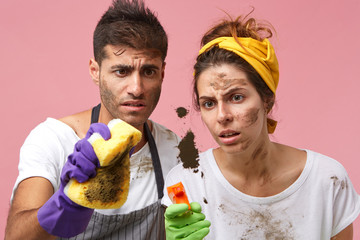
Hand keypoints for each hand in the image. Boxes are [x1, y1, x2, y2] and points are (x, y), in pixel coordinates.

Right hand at [37, 123, 110, 237]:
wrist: (85, 197)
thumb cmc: (101, 177)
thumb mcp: (113, 163)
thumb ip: (121, 152)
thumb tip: (133, 142)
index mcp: (94, 145)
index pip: (95, 129)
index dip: (101, 130)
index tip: (108, 136)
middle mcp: (82, 150)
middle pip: (84, 143)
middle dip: (93, 151)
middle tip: (100, 162)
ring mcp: (74, 161)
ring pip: (77, 155)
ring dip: (86, 164)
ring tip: (93, 172)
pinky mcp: (67, 172)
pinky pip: (70, 169)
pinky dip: (78, 173)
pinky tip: (85, 178)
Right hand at [165, 202, 210, 239]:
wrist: (179, 237)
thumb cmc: (182, 224)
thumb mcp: (183, 214)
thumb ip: (191, 207)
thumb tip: (197, 208)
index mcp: (169, 217)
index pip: (171, 211)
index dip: (178, 208)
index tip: (186, 206)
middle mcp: (170, 226)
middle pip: (186, 219)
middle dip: (198, 216)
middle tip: (202, 216)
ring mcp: (175, 236)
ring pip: (192, 228)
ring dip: (202, 224)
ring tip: (206, 223)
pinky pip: (194, 237)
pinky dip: (202, 232)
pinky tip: (205, 229)